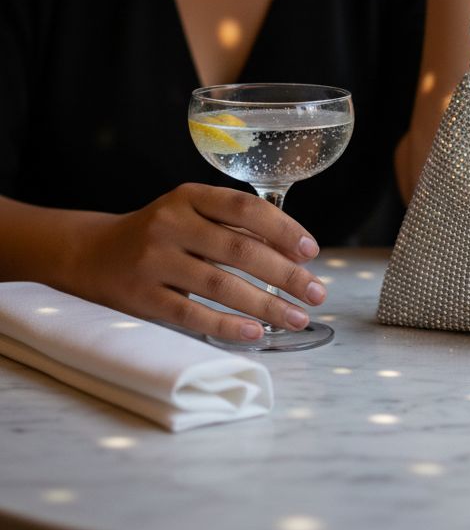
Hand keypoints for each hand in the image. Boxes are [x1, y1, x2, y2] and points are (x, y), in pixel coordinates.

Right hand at [72, 184, 325, 343]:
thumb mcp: (190, 214)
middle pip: (240, 249)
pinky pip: (192, 313)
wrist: (92, 253)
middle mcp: (171, 224)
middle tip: (317, 292)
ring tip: (298, 318)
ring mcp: (154, 261)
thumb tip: (294, 253)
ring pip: (221, 285)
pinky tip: (255, 332)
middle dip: (286, 274)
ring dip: (266, 304)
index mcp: (188, 197)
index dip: (283, 229)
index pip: (245, 207)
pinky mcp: (142, 296)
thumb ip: (232, 226)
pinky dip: (227, 324)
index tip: (311, 251)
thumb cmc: (158, 234)